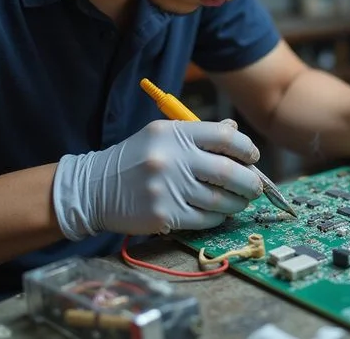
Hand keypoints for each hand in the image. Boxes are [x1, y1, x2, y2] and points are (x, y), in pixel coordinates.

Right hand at [52, 119, 262, 239]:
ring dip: (237, 203)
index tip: (253, 157)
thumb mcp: (162, 136)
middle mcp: (172, 159)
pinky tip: (219, 214)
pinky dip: (218, 218)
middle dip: (250, 182)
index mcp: (174, 133)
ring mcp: (167, 188)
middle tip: (256, 187)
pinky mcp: (163, 215)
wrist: (93, 188)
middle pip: (229, 172)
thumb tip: (235, 130)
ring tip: (240, 202)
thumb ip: (198, 134)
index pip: (225, 137)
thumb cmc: (135, 160)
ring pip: (220, 200)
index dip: (247, 148)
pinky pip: (204, 219)